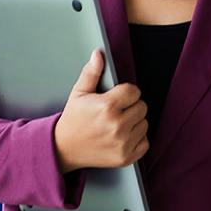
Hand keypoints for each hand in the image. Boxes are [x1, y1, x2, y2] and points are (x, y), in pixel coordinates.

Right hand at [53, 50, 148, 173]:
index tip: (118, 97)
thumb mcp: (78, 93)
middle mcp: (117, 125)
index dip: (126, 92)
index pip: (134, 91)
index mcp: (107, 106)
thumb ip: (91, 72)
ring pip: (144, 123)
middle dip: (131, 106)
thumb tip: (98, 54)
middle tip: (116, 110)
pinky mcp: (126, 156)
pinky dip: (136, 139)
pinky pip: (145, 142)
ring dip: (134, 122)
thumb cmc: (73, 119)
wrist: (64, 148)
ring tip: (117, 123)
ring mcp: (122, 142)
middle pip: (142, 107)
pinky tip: (122, 135)